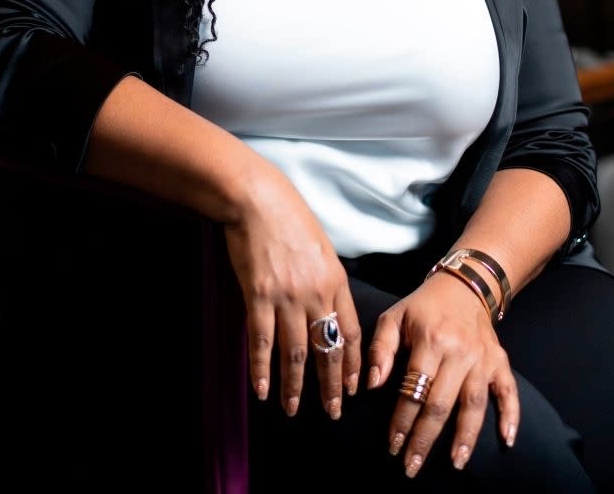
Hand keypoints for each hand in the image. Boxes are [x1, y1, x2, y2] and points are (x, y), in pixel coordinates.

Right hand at [224, 161, 360, 418]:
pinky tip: (262, 390)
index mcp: (335, 280)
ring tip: (292, 409)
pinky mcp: (258, 296)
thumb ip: (327, 280)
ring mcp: (287, 297)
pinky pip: (262, 342)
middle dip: (331, 385)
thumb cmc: (290, 218)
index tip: (356, 387)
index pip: (350, 331)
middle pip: (327, 349)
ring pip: (296, 352)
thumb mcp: (321, 248)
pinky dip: (262, 369)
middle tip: (332, 412)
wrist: (258, 200)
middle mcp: (316, 293)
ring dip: (295, 386)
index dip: (353, 363)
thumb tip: (328, 307)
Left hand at [368, 270, 518, 477]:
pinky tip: (507, 440)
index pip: (413, 388)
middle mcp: (459, 351)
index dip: (402, 419)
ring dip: (465, 436)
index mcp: (430, 340)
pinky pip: (509, 391)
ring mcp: (482, 358)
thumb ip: (381, 349)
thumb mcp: (395, 317)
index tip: (392, 446)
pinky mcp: (500, 362)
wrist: (465, 285)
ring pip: (474, 404)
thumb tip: (372, 384)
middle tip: (412, 466)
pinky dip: (511, 416)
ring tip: (456, 463)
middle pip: (441, 403)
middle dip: (425, 438)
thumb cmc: (423, 306)